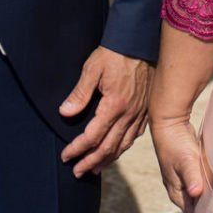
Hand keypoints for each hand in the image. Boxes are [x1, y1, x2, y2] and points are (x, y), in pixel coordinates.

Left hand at [58, 47, 153, 176]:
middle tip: (77, 172)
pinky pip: (136, 135)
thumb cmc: (115, 52)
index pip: (92, 136)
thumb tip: (65, 113)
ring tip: (95, 168)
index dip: (77, 149)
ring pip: (123, 145)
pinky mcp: (147, 108)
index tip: (66, 156)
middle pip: (108, 147)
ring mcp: (140, 112)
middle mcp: (129, 114)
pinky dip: (124, 146)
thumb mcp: (92, 68)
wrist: (141, 40)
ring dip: (108, 160)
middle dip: (90, 162)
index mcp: (114, 105)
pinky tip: (118, 149)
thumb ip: (79, 93)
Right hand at [150, 114, 212, 212]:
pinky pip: (204, 181)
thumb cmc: (173, 143)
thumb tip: (196, 192)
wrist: (170, 123)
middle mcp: (181, 189)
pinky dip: (212, 183)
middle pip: (198, 205)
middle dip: (212, 205)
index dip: (207, 212)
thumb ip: (191, 176)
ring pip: (202, 193)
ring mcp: (186, 179)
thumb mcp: (185, 160)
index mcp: (176, 193)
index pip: (193, 212)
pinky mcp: (193, 170)